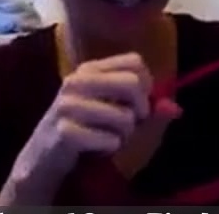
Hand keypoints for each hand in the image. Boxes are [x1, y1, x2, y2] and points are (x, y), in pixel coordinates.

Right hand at [10, 53, 181, 183]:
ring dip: (123, 136)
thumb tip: (175, 108)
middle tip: (129, 124)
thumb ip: (146, 108)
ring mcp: (67, 105)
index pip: (135, 62)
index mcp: (90, 69)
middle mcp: (77, 81)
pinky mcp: (65, 131)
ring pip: (124, 117)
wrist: (44, 156)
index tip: (138, 104)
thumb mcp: (114, 112)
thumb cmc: (85, 130)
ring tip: (106, 137)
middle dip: (140, 110)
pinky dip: (109, 149)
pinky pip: (111, 141)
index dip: (146, 86)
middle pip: (132, 83)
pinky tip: (93, 148)